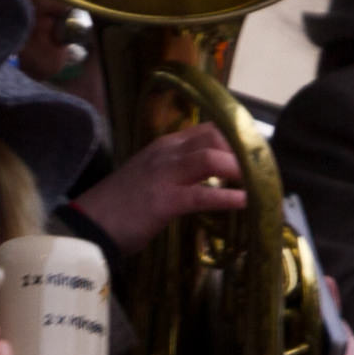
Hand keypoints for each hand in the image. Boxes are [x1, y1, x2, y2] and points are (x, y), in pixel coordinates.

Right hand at [68, 125, 245, 256]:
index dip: (238, 140)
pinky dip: (227, 198)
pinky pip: (202, 195)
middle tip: (265, 172)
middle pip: (215, 138)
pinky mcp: (163, 201)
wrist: (89, 225)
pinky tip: (244, 203)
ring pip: (210, 159)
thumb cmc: (120, 205)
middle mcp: (166, 153)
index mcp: (164, 146)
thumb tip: (212, 181)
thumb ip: (179, 173)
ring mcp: (164, 175)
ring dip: (240, 170)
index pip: (210, 130)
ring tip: (261, 184)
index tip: (258, 156)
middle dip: (245, 153)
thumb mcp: (151, 178)